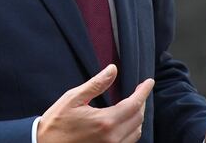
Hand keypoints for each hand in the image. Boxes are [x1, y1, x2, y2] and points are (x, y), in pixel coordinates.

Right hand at [37, 64, 153, 142]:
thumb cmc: (57, 121)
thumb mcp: (73, 98)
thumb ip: (96, 84)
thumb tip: (112, 70)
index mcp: (105, 121)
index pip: (134, 104)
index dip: (143, 92)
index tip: (148, 82)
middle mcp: (113, 137)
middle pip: (138, 118)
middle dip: (141, 102)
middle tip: (139, 91)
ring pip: (136, 132)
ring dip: (137, 117)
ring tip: (133, 104)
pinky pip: (128, 141)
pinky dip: (132, 130)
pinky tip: (125, 121)